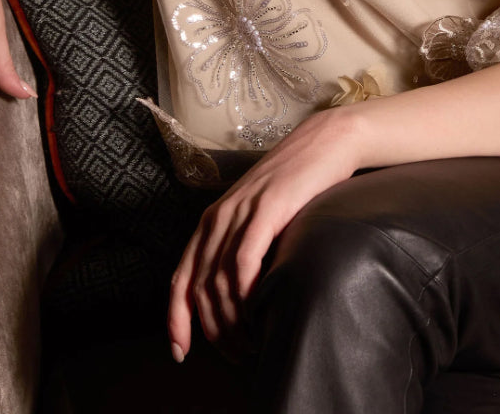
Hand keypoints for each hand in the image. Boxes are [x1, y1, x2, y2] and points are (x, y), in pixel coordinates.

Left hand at [167, 106, 363, 361]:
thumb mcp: (257, 217)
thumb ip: (241, 248)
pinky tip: (257, 313)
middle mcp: (218, 217)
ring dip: (232, 321)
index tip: (180, 352)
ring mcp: (241, 212)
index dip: (176, 319)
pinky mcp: (267, 209)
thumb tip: (234, 299)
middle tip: (235, 356)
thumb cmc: (296, 185)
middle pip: (200, 288)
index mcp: (212, 221)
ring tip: (251, 344)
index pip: (181, 278)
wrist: (323, 144)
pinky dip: (245, 295)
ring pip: (220, 280)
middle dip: (213, 331)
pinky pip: (244, 261)